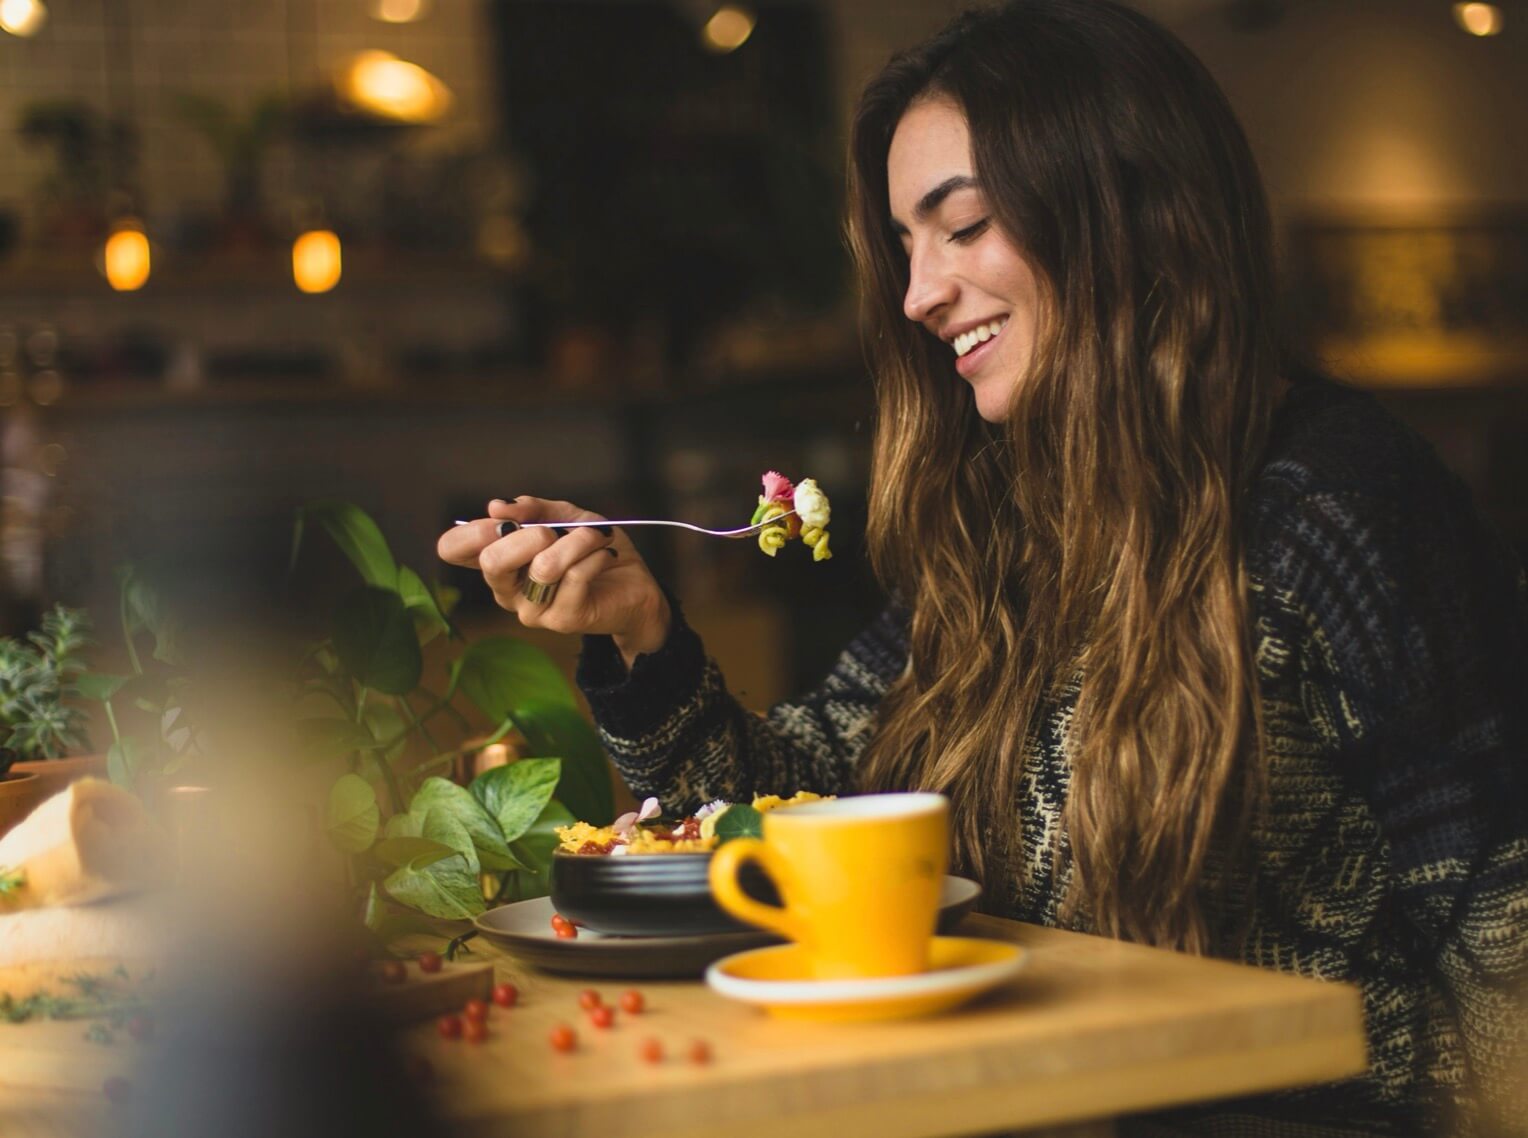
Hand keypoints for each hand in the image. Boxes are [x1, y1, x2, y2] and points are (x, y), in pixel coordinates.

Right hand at [437, 497, 670, 665]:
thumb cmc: (592, 549)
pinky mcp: (562, 620)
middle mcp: (506, 590)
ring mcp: (531, 610)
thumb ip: (532, 509)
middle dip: (529, 534)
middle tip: (555, 530)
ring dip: (577, 541)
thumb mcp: (564, 517)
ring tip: (596, 536)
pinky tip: (605, 555)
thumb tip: (498, 506)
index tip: (505, 519)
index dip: (472, 530)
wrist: (635, 584)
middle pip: (491, 561)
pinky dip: (595, 554)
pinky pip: (575, 576)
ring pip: (544, 566)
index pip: (452, 549)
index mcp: (498, 562)